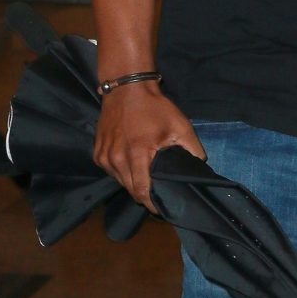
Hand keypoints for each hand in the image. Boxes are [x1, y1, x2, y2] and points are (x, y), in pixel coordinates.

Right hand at [93, 81, 204, 210]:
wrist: (126, 88)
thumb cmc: (154, 107)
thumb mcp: (180, 125)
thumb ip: (192, 150)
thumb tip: (199, 168)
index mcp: (137, 154)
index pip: (142, 190)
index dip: (152, 204)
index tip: (162, 209)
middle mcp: (117, 159)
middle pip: (130, 189)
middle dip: (144, 195)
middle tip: (157, 194)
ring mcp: (104, 156)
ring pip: (120, 181)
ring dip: (132, 184)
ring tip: (145, 179)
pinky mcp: (97, 153)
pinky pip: (111, 171)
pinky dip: (121, 173)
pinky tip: (131, 165)